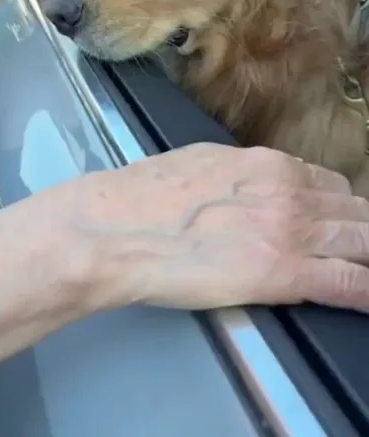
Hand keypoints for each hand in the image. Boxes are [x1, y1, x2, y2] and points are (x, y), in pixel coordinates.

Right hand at [76, 144, 368, 312]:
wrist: (119, 228)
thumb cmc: (147, 196)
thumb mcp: (204, 164)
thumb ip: (243, 176)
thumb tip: (256, 188)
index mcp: (270, 165)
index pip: (331, 185)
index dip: (339, 209)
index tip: (338, 225)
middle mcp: (291, 191)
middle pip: (355, 211)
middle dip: (360, 232)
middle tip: (356, 250)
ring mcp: (293, 231)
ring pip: (363, 240)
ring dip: (366, 254)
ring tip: (362, 268)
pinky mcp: (286, 273)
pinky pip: (351, 283)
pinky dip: (366, 290)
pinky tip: (368, 299)